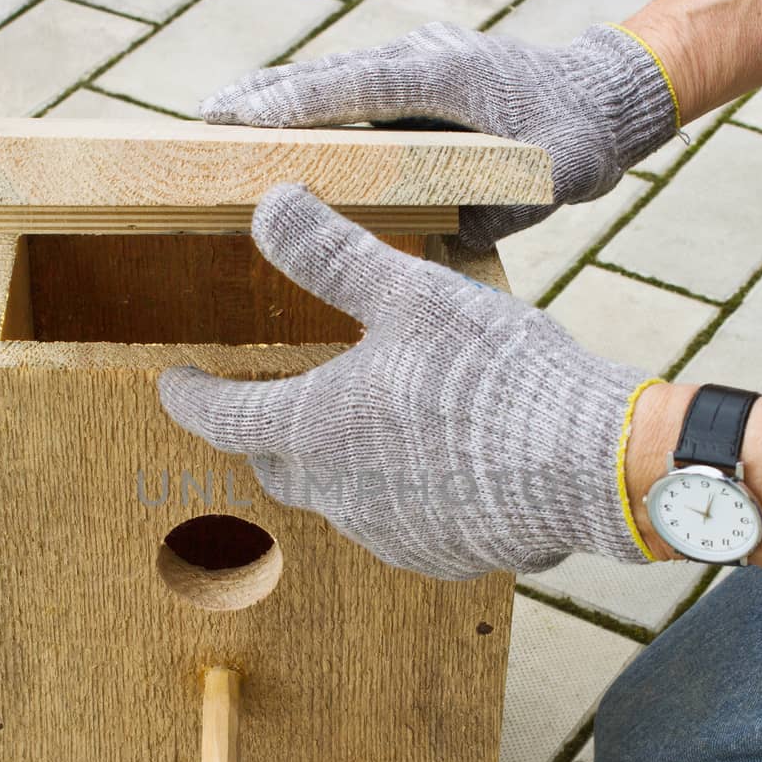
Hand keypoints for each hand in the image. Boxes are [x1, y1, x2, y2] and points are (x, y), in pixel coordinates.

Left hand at [158, 184, 656, 579]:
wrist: (587, 467)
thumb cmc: (495, 376)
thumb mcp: (410, 293)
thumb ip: (331, 254)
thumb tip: (267, 204)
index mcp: (317, 429)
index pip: (225, 418)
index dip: (192, 397)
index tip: (174, 383)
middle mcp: (340, 494)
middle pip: (276, 464)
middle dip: (263, 433)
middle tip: (266, 403)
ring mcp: (390, 534)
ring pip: (340, 498)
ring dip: (338, 465)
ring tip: (364, 429)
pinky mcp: (441, 557)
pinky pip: (398, 526)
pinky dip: (398, 494)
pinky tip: (434, 468)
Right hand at [199, 22, 678, 250]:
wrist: (602, 96)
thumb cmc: (577, 137)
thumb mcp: (551, 177)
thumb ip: (499, 206)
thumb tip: (448, 241)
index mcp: (452, 75)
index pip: (363, 85)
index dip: (302, 101)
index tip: (246, 115)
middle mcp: (425, 57)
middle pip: (332, 73)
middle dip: (267, 94)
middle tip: (206, 116)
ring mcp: (417, 61)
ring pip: (334, 76)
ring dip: (277, 95)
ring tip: (216, 118)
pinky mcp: (413, 77)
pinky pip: (350, 89)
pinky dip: (307, 103)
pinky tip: (267, 126)